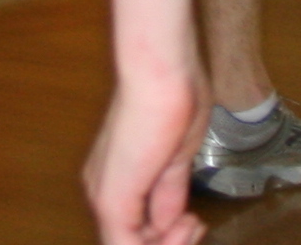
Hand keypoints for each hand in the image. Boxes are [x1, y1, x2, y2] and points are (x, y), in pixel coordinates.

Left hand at [81, 60, 204, 244]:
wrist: (160, 72)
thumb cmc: (174, 96)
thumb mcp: (176, 157)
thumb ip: (169, 192)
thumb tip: (170, 220)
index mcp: (117, 179)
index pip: (138, 231)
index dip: (169, 237)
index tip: (196, 220)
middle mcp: (103, 190)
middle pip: (132, 242)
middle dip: (171, 242)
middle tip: (197, 224)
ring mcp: (105, 197)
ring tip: (193, 223)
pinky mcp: (112, 200)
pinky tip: (186, 225)